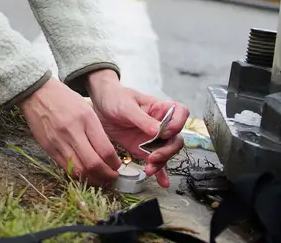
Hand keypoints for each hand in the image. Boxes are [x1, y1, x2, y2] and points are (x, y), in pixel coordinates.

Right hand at [18, 77, 120, 185]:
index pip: (105, 150)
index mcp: (86, 119)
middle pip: (93, 164)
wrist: (37, 93)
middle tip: (111, 177)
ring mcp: (58, 142)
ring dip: (92, 179)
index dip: (114, 163)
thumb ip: (96, 131)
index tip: (117, 166)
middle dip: (106, 175)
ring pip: (79, 170)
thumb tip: (107, 154)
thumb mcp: (87, 109)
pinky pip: (65, 168)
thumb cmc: (64, 99)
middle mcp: (72, 132)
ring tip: (99, 179)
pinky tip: (84, 173)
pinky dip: (77, 174)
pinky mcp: (48, 148)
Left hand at [87, 70, 187, 187]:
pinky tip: (162, 181)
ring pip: (166, 152)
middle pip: (176, 138)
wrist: (100, 106)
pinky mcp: (143, 149)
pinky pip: (155, 161)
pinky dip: (159, 172)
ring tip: (149, 168)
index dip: (178, 123)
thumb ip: (142, 119)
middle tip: (154, 156)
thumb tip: (157, 132)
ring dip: (161, 162)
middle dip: (168, 150)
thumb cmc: (115, 98)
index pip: (181, 112)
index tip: (165, 132)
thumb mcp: (126, 106)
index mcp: (160, 108)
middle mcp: (161, 124)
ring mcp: (153, 138)